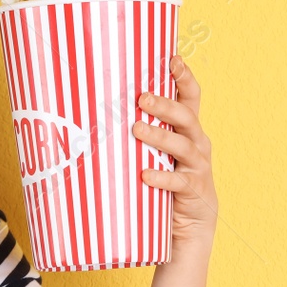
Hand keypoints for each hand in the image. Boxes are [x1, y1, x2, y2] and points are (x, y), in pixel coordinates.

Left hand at [132, 55, 217, 249]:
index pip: (191, 97)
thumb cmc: (162, 183)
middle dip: (164, 105)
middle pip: (186, 117)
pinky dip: (162, 177)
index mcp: (188, 130)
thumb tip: (88, 114)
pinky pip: (179, 181)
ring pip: (183, 146)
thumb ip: (135, 135)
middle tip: (141, 98)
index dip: (184, 77)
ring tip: (136, 129)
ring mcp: (198, 167)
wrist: (187, 228)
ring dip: (159, 136)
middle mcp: (197, 144)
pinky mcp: (195, 191)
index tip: (173, 58)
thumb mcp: (152, 154)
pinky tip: (145, 175)